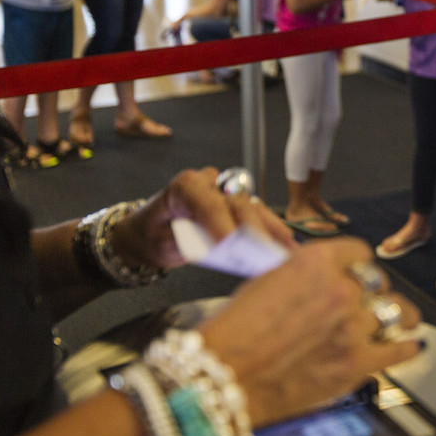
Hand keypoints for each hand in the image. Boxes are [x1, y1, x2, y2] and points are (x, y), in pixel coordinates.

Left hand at [113, 167, 297, 272]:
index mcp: (185, 187)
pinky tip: (285, 246)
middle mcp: (208, 183)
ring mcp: (223, 192)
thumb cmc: (151, 236)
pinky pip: (255, 215)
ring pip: (252, 207)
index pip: (208, 202)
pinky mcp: (233, 205)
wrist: (147, 231)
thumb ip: (189, 242)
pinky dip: (270, 230)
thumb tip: (221, 248)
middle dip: (253, 228)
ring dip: (270, 229)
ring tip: (288, 250)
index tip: (231, 243)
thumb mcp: (161, 242)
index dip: (222, 223)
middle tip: (266, 252)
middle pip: (237, 203)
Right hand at [199, 238, 423, 425]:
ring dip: (400, 316)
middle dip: (373, 293)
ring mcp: (353, 327)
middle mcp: (341, 289)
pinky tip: (411, 345)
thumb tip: (318, 281)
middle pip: (377, 283)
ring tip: (406, 319)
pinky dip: (408, 348)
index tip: (362, 271)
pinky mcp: (357, 364)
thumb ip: (302, 276)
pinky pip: (398, 350)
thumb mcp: (266, 281)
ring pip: (396, 313)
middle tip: (369, 303)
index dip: (359, 263)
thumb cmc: (234, 332)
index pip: (359, 252)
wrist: (224, 376)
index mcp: (317, 262)